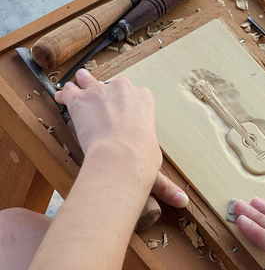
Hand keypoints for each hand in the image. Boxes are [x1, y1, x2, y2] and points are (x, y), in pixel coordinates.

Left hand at [55, 69, 187, 207]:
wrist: (120, 156)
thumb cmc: (141, 158)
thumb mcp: (155, 166)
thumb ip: (165, 183)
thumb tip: (182, 202)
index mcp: (145, 100)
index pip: (137, 93)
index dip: (127, 103)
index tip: (124, 115)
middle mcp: (124, 90)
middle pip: (114, 85)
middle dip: (107, 93)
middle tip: (101, 105)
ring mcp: (100, 92)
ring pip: (88, 82)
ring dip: (83, 85)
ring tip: (78, 87)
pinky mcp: (80, 100)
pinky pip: (69, 92)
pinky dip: (65, 96)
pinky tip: (62, 99)